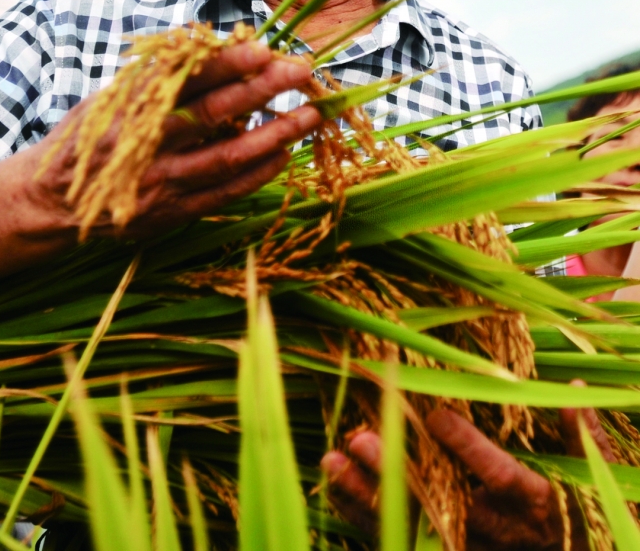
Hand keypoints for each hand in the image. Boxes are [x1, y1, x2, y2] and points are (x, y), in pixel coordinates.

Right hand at [30, 41, 320, 236]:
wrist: (51, 203)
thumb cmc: (88, 138)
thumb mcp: (110, 97)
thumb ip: (156, 75)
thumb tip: (204, 43)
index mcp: (130, 108)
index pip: (185, 79)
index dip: (227, 63)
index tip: (263, 48)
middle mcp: (147, 144)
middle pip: (213, 114)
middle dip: (261, 90)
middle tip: (300, 71)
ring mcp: (161, 182)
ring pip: (228, 157)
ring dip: (274, 135)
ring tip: (310, 115)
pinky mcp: (172, 212)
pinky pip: (225, 192)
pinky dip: (258, 173)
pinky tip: (284, 154)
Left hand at [322, 401, 614, 549]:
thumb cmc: (579, 510)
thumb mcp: (591, 474)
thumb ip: (580, 434)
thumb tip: (570, 387)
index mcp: (534, 505)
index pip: (499, 478)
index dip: (470, 450)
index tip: (437, 417)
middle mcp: (495, 531)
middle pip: (440, 504)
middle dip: (398, 473)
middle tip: (360, 438)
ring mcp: (465, 547)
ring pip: (410, 524)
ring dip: (367, 495)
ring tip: (332, 459)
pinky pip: (398, 537)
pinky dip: (363, 513)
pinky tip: (334, 483)